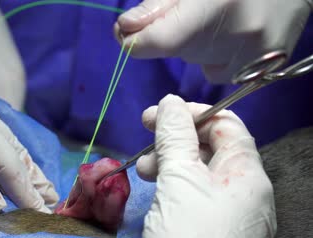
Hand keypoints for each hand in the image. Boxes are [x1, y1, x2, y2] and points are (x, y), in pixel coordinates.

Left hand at [114, 0, 310, 82]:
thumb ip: (158, 5)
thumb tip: (125, 30)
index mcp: (216, 6)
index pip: (157, 42)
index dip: (135, 41)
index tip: (127, 33)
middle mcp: (240, 35)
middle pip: (180, 53)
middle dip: (173, 35)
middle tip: (193, 11)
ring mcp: (259, 53)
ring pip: (203, 65)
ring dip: (200, 47)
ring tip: (222, 18)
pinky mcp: (271, 63)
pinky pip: (227, 71)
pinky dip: (221, 55)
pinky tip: (235, 32)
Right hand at [137, 95, 275, 237]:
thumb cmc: (187, 237)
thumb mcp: (178, 180)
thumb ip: (174, 136)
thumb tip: (170, 102)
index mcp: (247, 174)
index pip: (227, 125)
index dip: (193, 112)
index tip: (159, 113)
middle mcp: (246, 191)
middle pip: (212, 147)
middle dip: (176, 137)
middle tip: (145, 134)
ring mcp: (231, 213)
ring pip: (200, 171)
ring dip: (170, 160)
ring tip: (142, 167)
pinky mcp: (214, 230)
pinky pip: (196, 195)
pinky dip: (174, 185)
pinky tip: (154, 188)